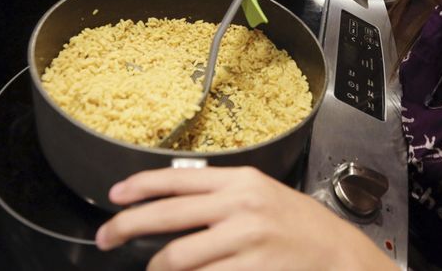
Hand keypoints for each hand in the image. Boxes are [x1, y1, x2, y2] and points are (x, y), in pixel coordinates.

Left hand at [95, 167, 394, 270]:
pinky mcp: (251, 269)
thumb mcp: (261, 194)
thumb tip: (172, 198)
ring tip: (152, 268)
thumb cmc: (298, 224)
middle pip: (167, 216)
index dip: (139, 187)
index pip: (177, 179)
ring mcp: (245, 239)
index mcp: (240, 181)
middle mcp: (240, 206)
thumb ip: (221, 194)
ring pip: (178, 255)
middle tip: (105, 237)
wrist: (337, 253)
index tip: (115, 196)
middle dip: (126, 226)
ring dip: (156, 266)